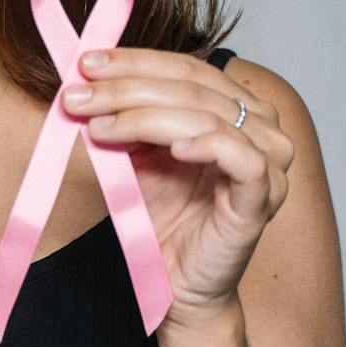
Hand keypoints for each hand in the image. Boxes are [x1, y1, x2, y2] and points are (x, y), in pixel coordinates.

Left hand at [62, 49, 293, 325]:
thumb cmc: (166, 220)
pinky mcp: (263, 196)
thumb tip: (85, 85)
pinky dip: (206, 145)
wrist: (178, 284)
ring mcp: (267, 160)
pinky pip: (241, 158)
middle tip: (78, 96)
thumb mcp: (137, 158)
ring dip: (145, 116)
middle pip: (193, 88)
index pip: (186, 69)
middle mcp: (260, 126)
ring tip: (100, 127)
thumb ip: (124, 121)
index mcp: (235, 107)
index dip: (135, 62)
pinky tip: (171, 149)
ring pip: (208, 117)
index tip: (85, 63)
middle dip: (127, 88)